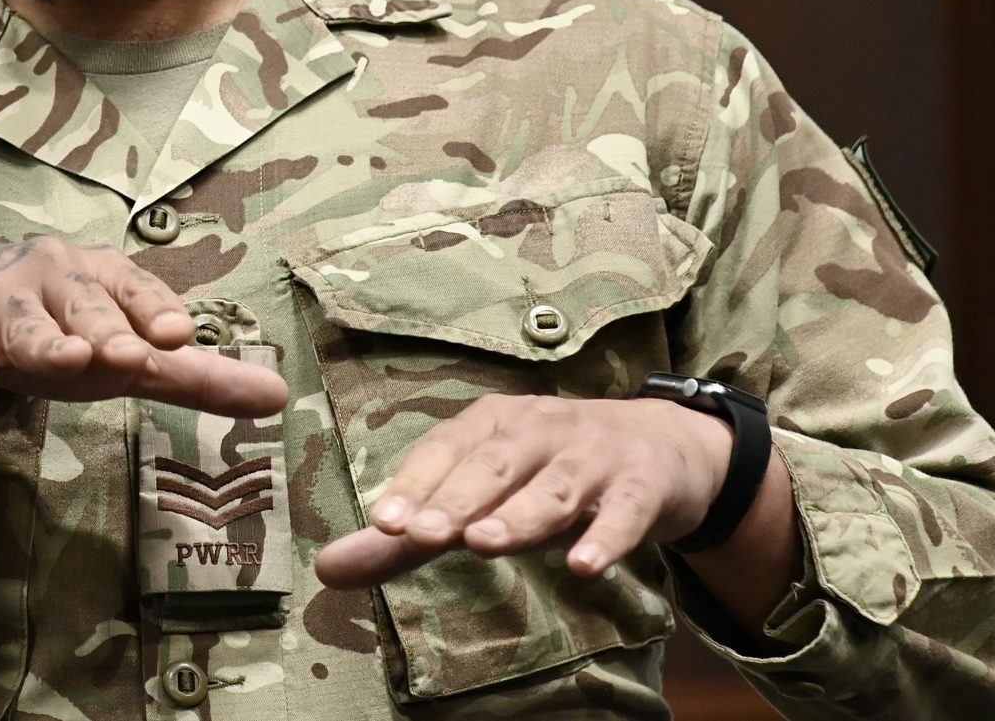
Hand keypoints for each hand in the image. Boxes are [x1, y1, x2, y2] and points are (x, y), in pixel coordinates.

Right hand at [0, 237, 285, 541]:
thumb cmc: (54, 326)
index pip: (133, 288)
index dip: (154, 309)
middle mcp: (48, 278)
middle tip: (126, 355)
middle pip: (81, 305)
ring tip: (64, 359)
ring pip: (22, 325)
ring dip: (42, 340)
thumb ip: (194, 375)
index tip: (179, 333)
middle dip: (105, 328)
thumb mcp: (122, 350)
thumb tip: (280, 397)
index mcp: (97, 276)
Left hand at [313, 394, 735, 589]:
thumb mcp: (484, 497)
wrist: (666, 447)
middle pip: (493, 463)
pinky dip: (605, 537)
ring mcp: (594, 452)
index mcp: (492, 423)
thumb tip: (328, 571)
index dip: (414, 484)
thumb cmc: (551, 474)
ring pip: (553, 484)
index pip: (444, 451)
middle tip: (419, 533)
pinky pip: (623, 511)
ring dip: (520, 513)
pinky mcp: (643, 483)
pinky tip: (585, 567)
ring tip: (485, 544)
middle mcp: (539, 428)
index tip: (383, 523)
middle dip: (456, 498)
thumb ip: (409, 537)